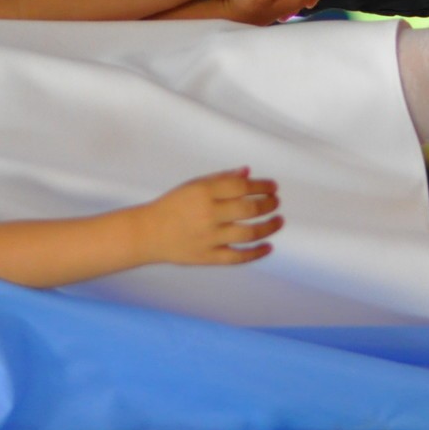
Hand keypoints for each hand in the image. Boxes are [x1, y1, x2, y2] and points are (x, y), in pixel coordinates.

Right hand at [132, 168, 280, 265]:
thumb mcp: (192, 185)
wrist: (149, 232)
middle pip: (248, 209)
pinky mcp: (209, 256)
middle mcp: (208, 214)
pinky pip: (238, 256)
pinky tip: (268, 246)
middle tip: (276, 202)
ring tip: (278, 221)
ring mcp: (210, 237)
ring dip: (268, 227)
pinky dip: (256, 253)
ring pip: (248, 233)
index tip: (273, 187)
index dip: (262, 186)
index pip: (241, 186)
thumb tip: (247, 173)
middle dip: (268, 205)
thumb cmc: (171, 206)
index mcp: (203, 192)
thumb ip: (220, 179)